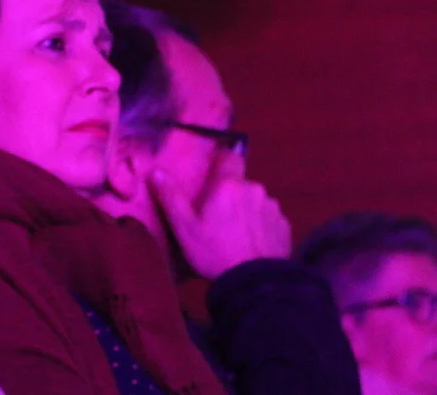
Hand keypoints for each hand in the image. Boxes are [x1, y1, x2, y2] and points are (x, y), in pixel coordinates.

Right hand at [150, 169, 291, 279]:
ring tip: (234, 232)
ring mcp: (273, 208)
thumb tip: (156, 171)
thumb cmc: (215, 252)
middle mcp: (254, 189)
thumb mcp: (184, 228)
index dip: (221, 160)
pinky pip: (268, 217)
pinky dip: (260, 224)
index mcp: (229, 185)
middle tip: (215, 214)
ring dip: (246, 208)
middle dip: (229, 192)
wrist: (255, 284)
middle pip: (240, 182)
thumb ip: (171, 196)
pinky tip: (251, 243)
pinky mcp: (285, 226)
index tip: (211, 171)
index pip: (230, 156)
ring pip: (255, 200)